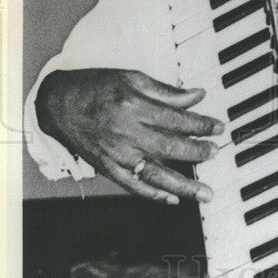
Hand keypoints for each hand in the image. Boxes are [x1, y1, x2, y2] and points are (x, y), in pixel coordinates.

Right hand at [35, 69, 223, 203]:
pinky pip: (134, 186)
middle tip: (215, 154)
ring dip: (183, 186)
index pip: (177, 119)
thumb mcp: (132, 78)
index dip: (201, 124)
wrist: (58, 104)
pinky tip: (172, 199)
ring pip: (156, 174)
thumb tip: (197, 96)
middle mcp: (127, 133)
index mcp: (135, 107)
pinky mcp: (108, 168)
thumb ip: (166, 91)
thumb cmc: (96, 88)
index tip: (219, 128)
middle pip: (170, 148)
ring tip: (205, 194)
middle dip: (197, 153)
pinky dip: (154, 195)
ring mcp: (117, 154)